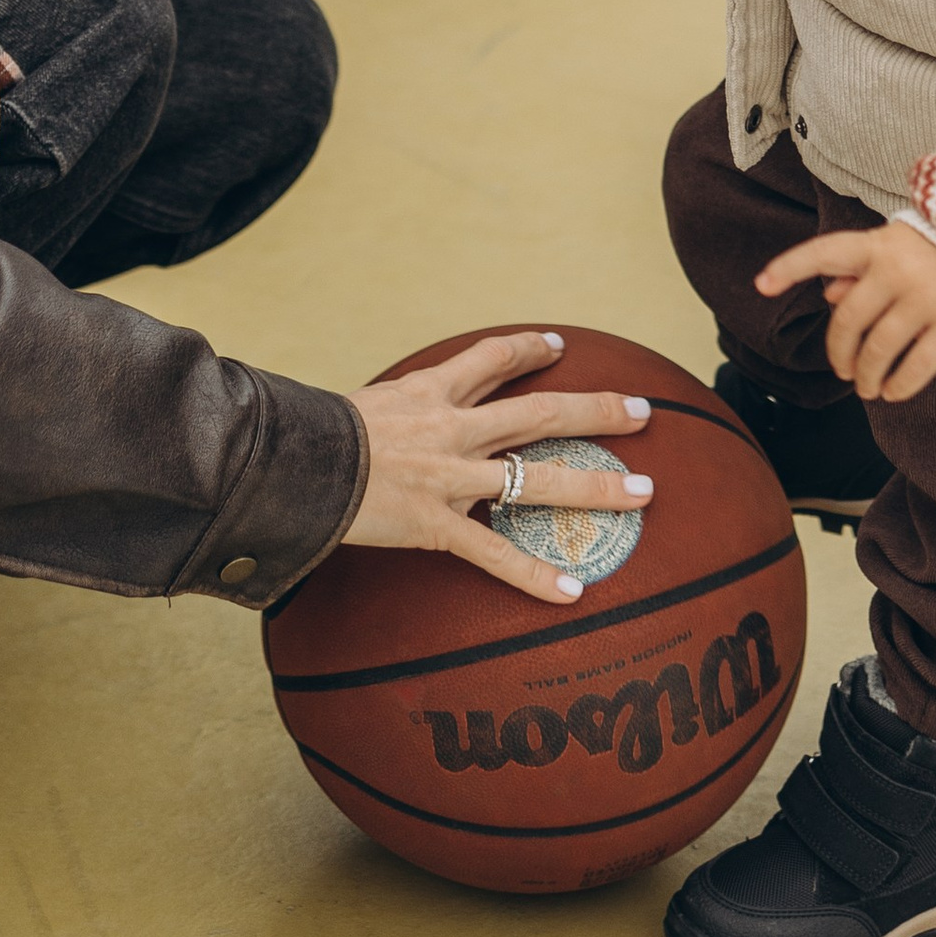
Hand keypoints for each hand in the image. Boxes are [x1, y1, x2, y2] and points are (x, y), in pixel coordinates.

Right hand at [343, 329, 653, 601]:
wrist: (291, 461)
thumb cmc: (313, 433)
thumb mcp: (364, 401)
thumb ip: (395, 405)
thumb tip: (399, 407)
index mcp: (431, 390)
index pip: (490, 358)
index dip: (527, 349)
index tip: (558, 345)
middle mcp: (453, 427)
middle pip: (541, 412)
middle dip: (597, 411)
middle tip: (643, 411)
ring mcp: (449, 477)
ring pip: (537, 478)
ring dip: (595, 485)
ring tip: (644, 493)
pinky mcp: (435, 524)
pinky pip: (495, 553)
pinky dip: (533, 576)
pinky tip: (571, 592)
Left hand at [757, 221, 935, 402]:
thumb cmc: (935, 249)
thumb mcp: (894, 245)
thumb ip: (859, 268)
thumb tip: (830, 296)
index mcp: (876, 244)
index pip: (823, 253)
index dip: (790, 267)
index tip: (760, 285)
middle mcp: (896, 269)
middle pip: (848, 321)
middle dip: (839, 354)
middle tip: (843, 370)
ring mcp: (926, 297)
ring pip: (878, 350)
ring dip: (866, 377)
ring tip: (866, 387)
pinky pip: (917, 366)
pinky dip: (899, 386)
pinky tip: (892, 392)